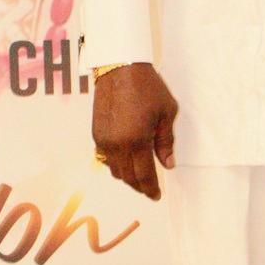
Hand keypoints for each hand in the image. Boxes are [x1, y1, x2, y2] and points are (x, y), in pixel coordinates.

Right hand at [92, 62, 178, 201]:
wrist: (120, 69)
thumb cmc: (148, 88)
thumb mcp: (167, 113)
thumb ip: (166, 142)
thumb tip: (168, 165)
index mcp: (137, 140)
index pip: (144, 175)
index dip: (151, 189)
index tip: (157, 196)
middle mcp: (117, 144)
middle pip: (127, 177)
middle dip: (140, 186)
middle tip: (150, 189)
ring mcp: (104, 140)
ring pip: (114, 170)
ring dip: (127, 177)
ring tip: (140, 176)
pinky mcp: (96, 133)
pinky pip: (105, 158)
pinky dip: (116, 164)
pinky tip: (126, 161)